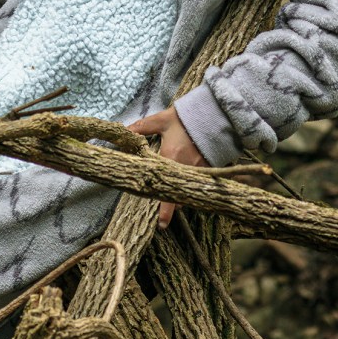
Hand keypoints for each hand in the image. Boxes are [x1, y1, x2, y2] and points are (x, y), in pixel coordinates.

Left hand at [130, 107, 205, 227]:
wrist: (214, 113)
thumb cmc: (186, 118)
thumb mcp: (161, 120)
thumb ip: (141, 127)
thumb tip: (123, 131)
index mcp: (171, 158)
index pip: (167, 191)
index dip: (165, 212)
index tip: (161, 225)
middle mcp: (186, 168)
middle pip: (179, 195)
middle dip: (172, 202)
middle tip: (165, 207)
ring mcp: (200, 169)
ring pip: (189, 190)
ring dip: (183, 193)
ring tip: (176, 191)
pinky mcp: (211, 167)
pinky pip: (200, 182)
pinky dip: (194, 184)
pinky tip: (190, 181)